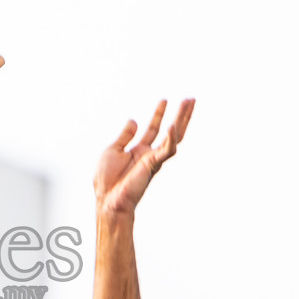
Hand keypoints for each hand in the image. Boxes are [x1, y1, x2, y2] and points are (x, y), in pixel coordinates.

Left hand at [94, 99, 194, 215]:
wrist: (108, 199)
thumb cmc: (108, 180)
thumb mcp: (113, 150)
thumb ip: (125, 136)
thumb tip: (133, 120)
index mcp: (140, 151)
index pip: (153, 129)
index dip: (158, 114)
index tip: (164, 100)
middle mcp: (150, 154)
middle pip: (170, 131)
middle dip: (181, 115)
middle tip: (190, 99)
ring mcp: (154, 159)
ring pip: (174, 137)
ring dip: (182, 119)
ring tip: (189, 103)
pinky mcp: (153, 164)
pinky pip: (166, 150)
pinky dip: (171, 138)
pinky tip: (172, 125)